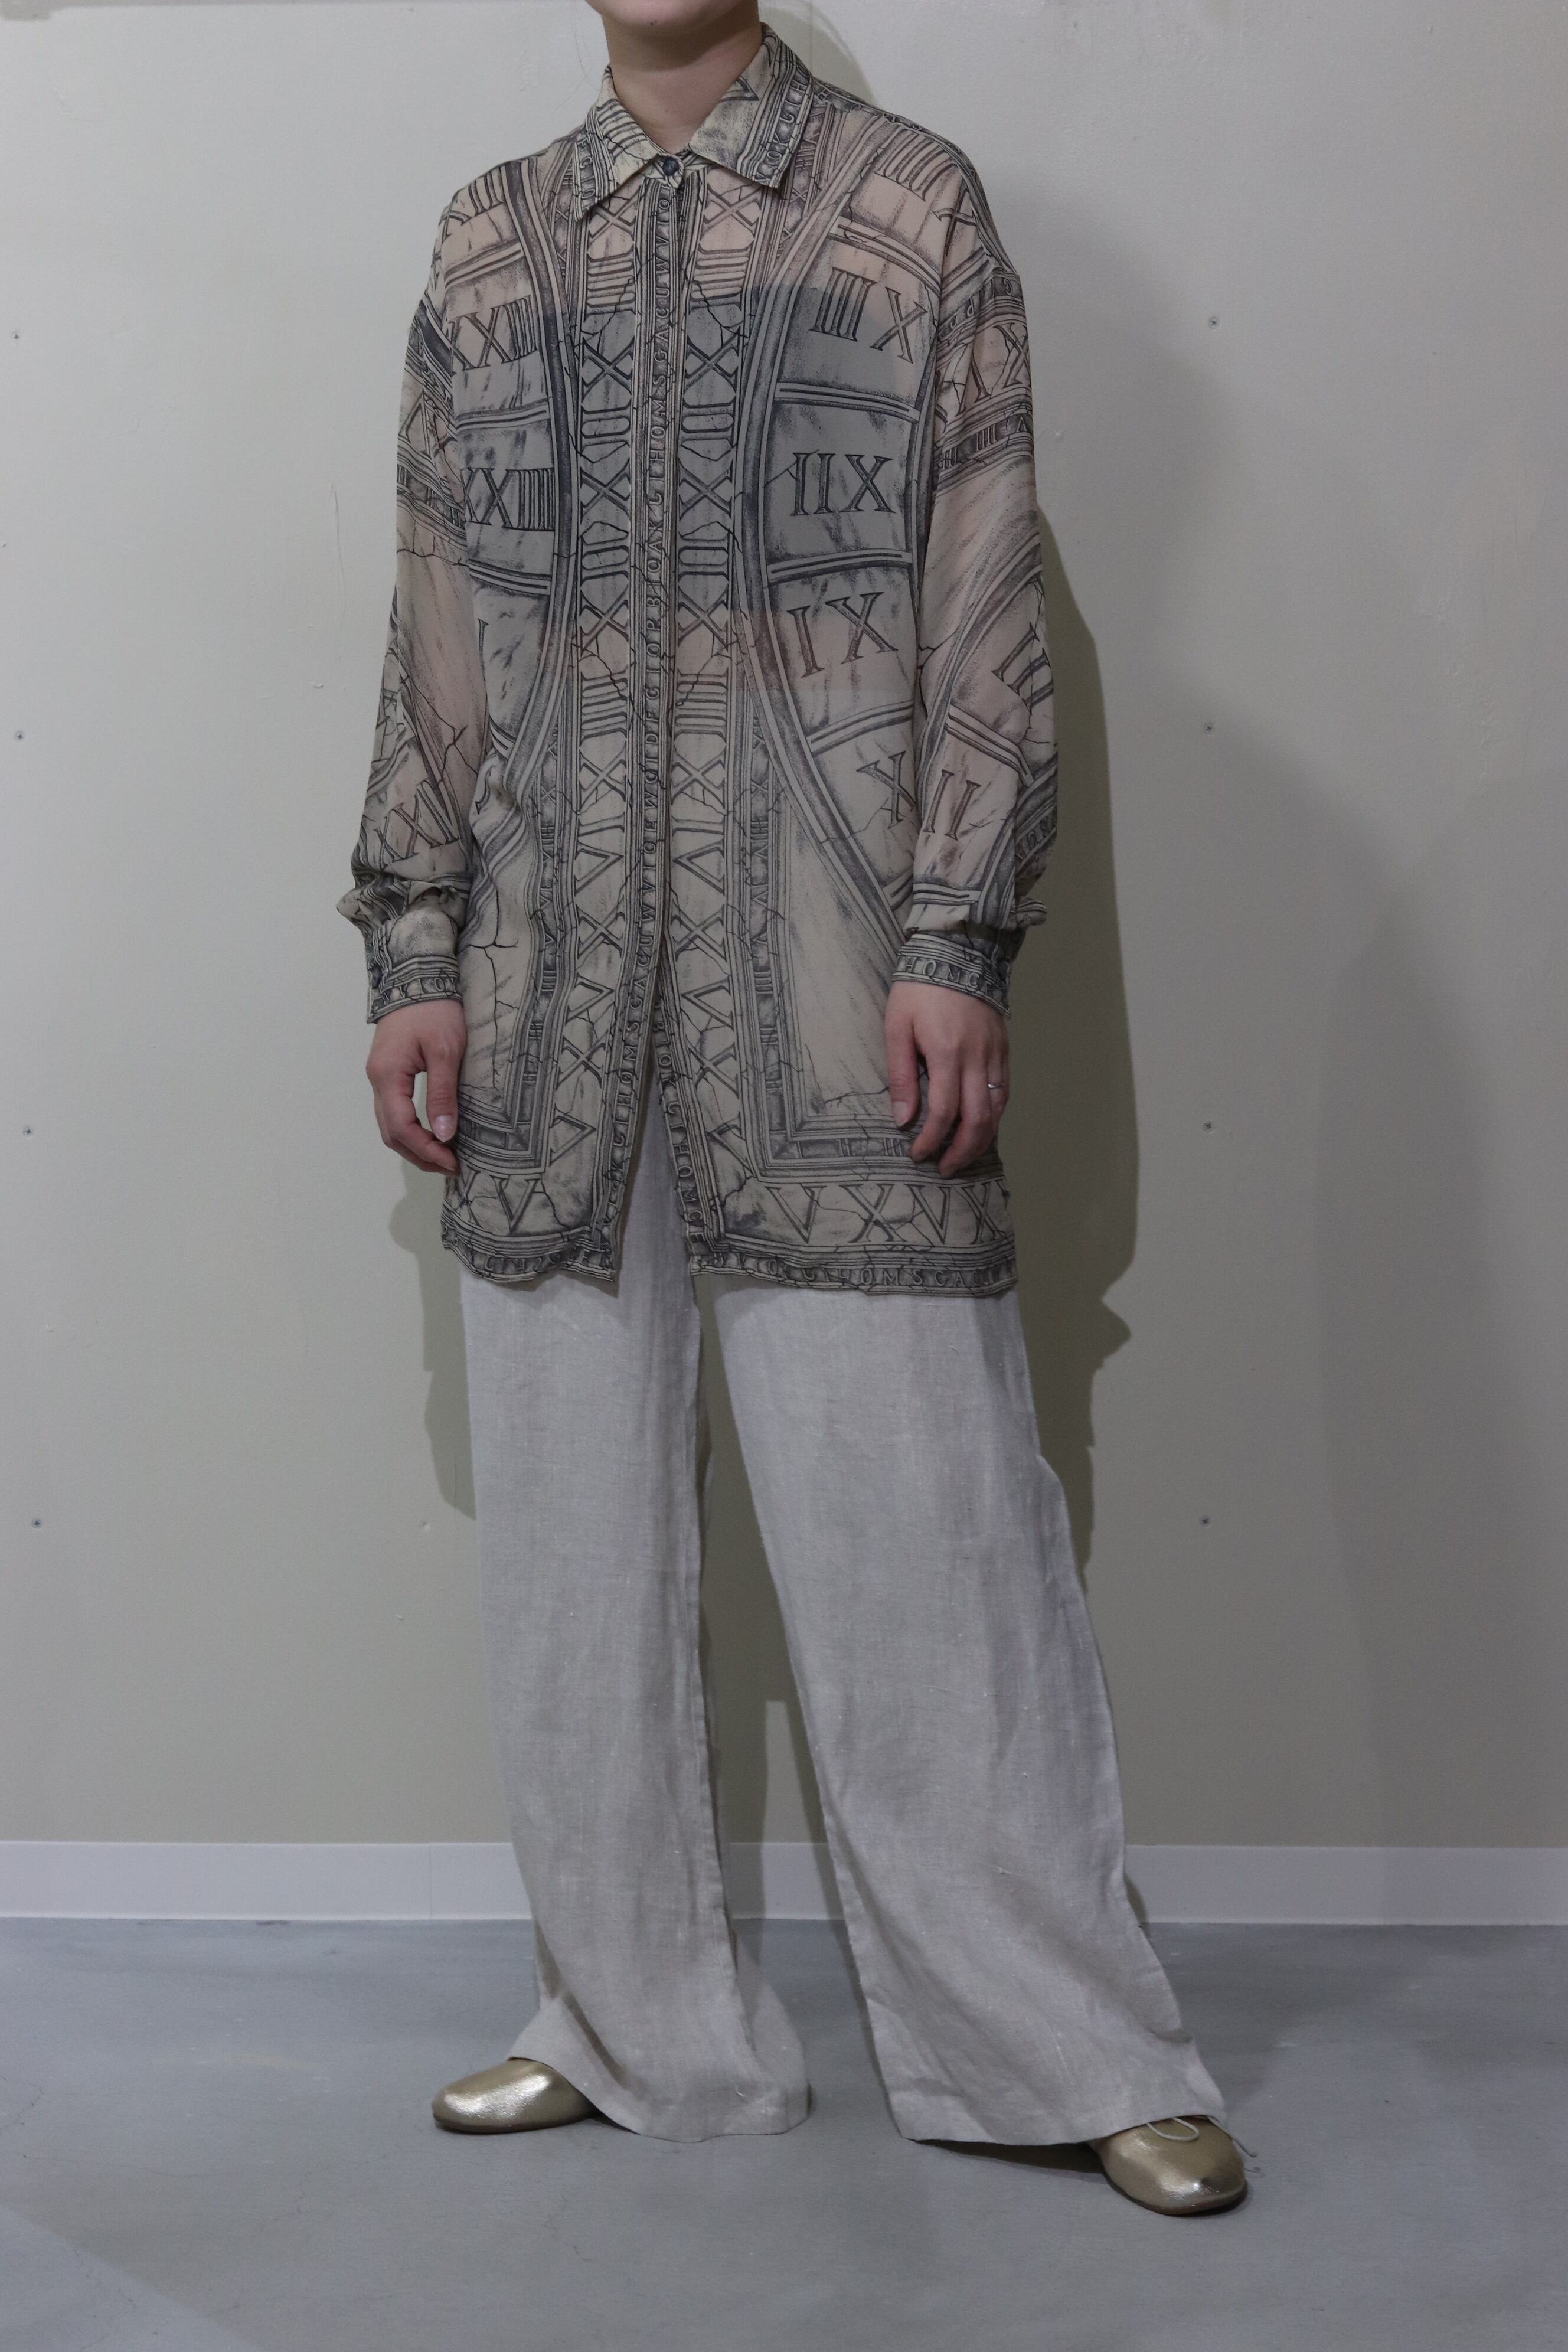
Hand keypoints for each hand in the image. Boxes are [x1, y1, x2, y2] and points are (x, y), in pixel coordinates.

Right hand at [366, 1000, 466, 1174]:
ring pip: (390, 1126)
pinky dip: (411, 1131)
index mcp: (387, 1076)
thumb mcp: (446, 1052)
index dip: (427, 1151)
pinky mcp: (388, 1074)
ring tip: (444, 1156)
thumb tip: (444, 1135)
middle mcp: (376, 1081)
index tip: (453, 1162)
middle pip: (391, 1134)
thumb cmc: (435, 1010)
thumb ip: (442, 1094)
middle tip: (451, 1166)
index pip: (401, 1128)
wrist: (417, 978)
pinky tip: (433, 1135)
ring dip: (414, 1146)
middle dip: (420, 1155)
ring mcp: (379, 1078)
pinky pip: (393, 1113)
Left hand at [884, 979, 1008, 1175]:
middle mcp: (977, 1058)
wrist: (957, 952)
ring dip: (981, 1140)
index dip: (931, 1140)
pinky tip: (982, 1128)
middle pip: (977, 1120)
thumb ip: (901, 1075)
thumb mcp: (897, 1028)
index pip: (944, 1112)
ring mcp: (995, 1054)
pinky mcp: (1004, 1049)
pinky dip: (995, 1116)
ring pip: (996, 1110)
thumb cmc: (918, 990)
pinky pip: (1004, 1092)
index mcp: (947, 1053)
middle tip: (944, 1168)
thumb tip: (903, 1119)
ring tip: (963, 1156)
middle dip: (961, 1151)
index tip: (917, 1154)